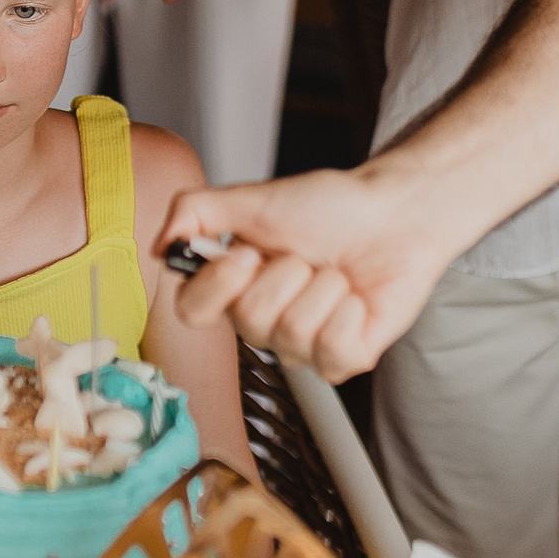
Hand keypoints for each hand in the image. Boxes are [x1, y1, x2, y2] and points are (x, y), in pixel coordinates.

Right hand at [158, 165, 458, 381]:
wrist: (395, 212)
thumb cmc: (332, 207)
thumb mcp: (256, 198)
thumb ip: (197, 210)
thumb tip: (163, 244)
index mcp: (234, 286)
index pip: (192, 311)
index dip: (216, 287)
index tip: (245, 254)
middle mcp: (263, 322)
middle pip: (247, 321)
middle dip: (285, 275)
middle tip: (305, 255)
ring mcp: (303, 345)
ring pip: (291, 336)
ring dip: (322, 288)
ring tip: (335, 272)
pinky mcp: (344, 359)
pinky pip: (332, 352)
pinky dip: (349, 312)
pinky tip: (357, 297)